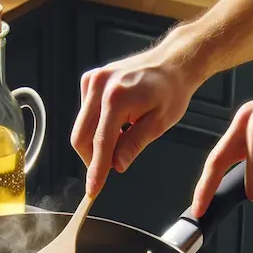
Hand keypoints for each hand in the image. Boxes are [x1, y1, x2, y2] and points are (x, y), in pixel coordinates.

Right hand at [72, 42, 200, 194]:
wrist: (171, 62)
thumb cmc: (171, 90)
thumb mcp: (159, 123)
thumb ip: (134, 145)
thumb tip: (116, 165)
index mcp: (117, 98)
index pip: (100, 143)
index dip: (96, 170)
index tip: (93, 189)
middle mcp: (99, 86)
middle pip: (81, 136)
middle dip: (92, 157)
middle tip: (110, 167)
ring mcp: (92, 80)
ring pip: (81, 126)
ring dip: (96, 140)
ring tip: (123, 135)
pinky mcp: (90, 80)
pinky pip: (85, 113)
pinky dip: (96, 125)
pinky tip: (117, 120)